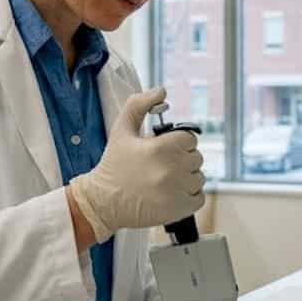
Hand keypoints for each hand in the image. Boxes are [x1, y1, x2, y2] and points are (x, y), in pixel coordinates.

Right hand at [68, 88, 203, 243]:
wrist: (102, 202)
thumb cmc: (113, 166)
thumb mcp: (121, 130)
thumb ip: (139, 105)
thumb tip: (161, 90)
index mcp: (159, 148)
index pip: (189, 139)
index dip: (178, 142)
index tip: (165, 149)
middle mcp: (170, 170)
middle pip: (195, 158)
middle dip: (181, 159)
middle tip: (161, 165)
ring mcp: (176, 192)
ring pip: (198, 177)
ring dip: (186, 178)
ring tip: (164, 180)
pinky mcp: (178, 209)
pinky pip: (199, 198)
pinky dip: (189, 196)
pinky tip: (171, 193)